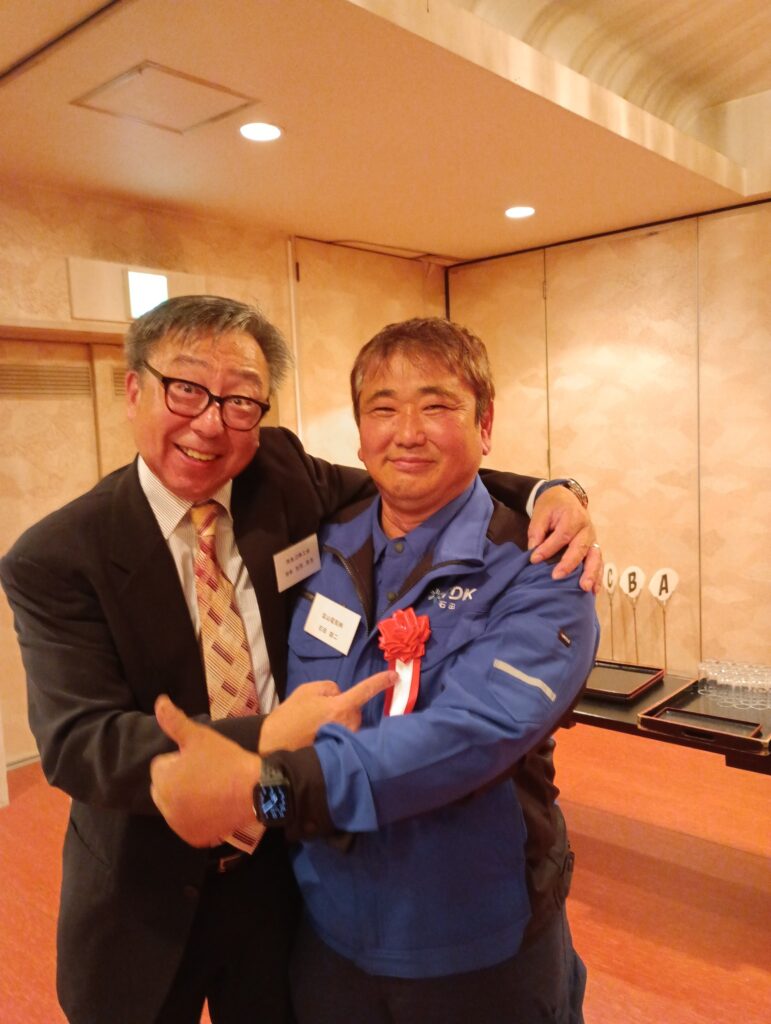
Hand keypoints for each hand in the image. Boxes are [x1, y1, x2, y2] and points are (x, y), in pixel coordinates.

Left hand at [151, 696, 260, 846]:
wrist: (256, 789)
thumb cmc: (226, 760)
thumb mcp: (199, 736)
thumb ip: (174, 721)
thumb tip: (160, 701)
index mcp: (163, 782)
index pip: (161, 767)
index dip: (180, 759)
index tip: (201, 758)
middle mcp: (166, 808)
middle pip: (165, 788)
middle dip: (178, 780)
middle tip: (205, 772)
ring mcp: (181, 826)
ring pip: (175, 806)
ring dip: (185, 798)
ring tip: (210, 788)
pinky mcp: (195, 838)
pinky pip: (189, 824)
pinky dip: (197, 817)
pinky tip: (213, 806)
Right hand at [259, 669, 396, 753]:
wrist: (275, 745)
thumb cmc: (290, 717)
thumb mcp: (306, 691)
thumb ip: (329, 688)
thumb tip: (340, 694)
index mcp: (341, 707)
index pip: (366, 690)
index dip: (381, 682)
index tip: (395, 676)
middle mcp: (349, 725)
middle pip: (354, 709)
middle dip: (342, 707)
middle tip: (318, 713)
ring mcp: (347, 740)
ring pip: (349, 723)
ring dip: (339, 721)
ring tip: (316, 727)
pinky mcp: (342, 753)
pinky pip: (345, 736)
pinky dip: (336, 734)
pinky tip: (320, 738)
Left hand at [528, 486, 601, 593]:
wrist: (565, 498)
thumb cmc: (552, 507)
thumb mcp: (541, 513)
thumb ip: (537, 531)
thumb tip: (533, 551)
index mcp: (573, 517)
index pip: (562, 535)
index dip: (549, 548)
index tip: (534, 559)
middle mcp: (587, 529)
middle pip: (581, 547)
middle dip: (569, 564)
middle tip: (557, 577)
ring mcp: (593, 539)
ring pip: (595, 557)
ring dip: (591, 573)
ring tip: (585, 588)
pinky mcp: (594, 548)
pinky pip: (598, 563)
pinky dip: (597, 577)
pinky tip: (594, 590)